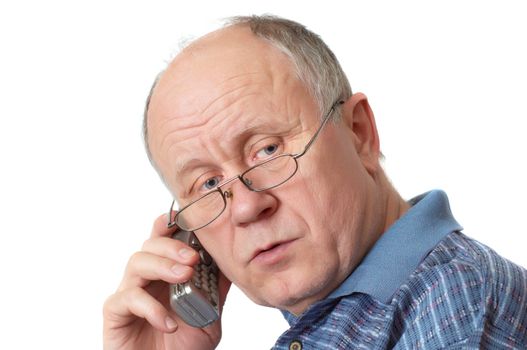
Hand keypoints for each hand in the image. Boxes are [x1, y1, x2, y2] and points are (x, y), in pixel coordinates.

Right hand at [103, 213, 230, 349]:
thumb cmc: (184, 345)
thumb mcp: (210, 313)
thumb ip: (216, 286)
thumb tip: (230, 260)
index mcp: (166, 272)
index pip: (164, 238)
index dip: (172, 223)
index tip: (187, 218)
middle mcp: (146, 278)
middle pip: (150, 244)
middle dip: (172, 245)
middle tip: (192, 258)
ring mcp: (129, 293)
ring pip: (136, 262)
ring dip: (162, 266)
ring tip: (185, 277)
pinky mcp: (115, 313)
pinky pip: (127, 298)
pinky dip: (150, 308)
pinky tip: (168, 322)